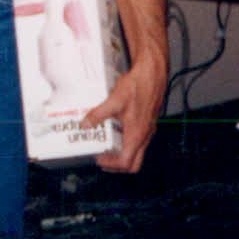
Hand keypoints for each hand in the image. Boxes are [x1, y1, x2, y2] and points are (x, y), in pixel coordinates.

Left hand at [83, 54, 165, 172]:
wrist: (152, 74)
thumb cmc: (138, 86)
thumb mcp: (114, 101)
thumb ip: (98, 114)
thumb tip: (86, 124)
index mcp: (137, 134)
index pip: (126, 162)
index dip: (111, 164)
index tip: (99, 159)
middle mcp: (145, 135)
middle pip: (134, 163)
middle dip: (117, 165)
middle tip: (103, 158)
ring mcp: (148, 130)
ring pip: (137, 152)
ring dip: (122, 153)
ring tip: (107, 145)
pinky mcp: (148, 123)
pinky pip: (139, 140)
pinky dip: (126, 142)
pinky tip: (116, 131)